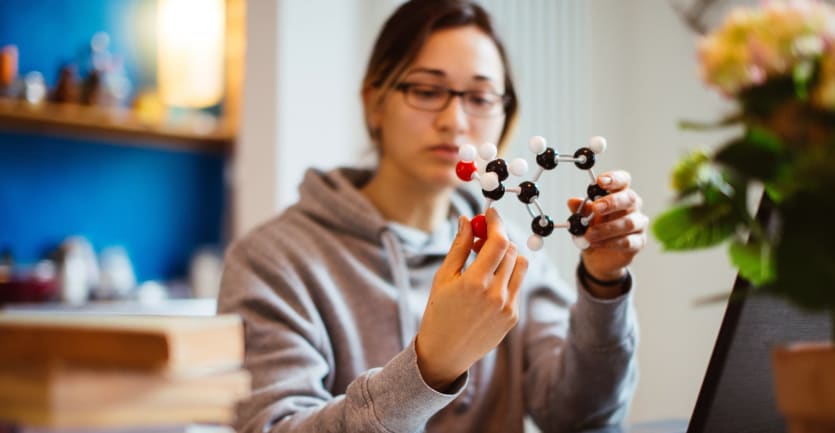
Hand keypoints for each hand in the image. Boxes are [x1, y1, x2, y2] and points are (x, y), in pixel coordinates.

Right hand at [415, 208, 528, 390]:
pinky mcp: (513, 317)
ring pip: (521, 265)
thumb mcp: (443, 278)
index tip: (490, 213)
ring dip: (507, 254)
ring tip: (486, 259)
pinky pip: (517, 284)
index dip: (496, 222)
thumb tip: (467, 220)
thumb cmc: (439, 312)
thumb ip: (458, 247)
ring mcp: (507, 307)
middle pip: (512, 250)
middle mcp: (495, 295)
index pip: (498, 242)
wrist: (445, 353)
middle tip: (482, 236)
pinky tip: (488, 281)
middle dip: (499, 237)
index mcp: (474, 283)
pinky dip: (506, 275)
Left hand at [568, 170, 647, 297]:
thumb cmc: (594, 230)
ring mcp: (638, 224)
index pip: (623, 181)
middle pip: (630, 198)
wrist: (598, 256)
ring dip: (606, 228)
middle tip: (596, 208)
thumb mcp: (583, 219)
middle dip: (612, 202)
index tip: (600, 181)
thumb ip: (580, 210)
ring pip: (628, 222)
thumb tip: (572, 201)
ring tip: (589, 234)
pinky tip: (596, 244)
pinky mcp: (638, 242)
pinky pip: (628, 241)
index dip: (614, 179)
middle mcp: (632, 207)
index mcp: (620, 194)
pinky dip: (610, 243)